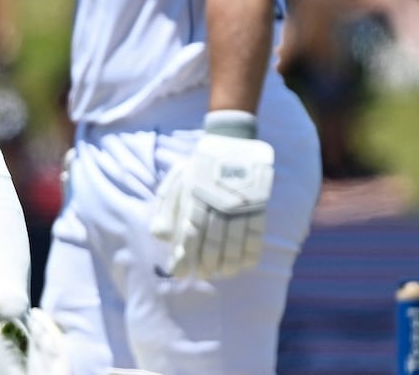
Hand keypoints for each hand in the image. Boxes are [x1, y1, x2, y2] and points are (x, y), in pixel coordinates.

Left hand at [149, 132, 273, 279]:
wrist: (232, 143)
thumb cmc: (199, 167)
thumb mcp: (177, 180)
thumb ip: (167, 208)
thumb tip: (159, 236)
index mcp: (196, 194)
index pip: (190, 232)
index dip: (185, 255)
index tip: (179, 272)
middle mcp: (219, 201)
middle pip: (213, 240)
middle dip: (205, 262)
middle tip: (200, 274)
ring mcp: (241, 204)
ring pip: (234, 242)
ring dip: (227, 263)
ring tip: (219, 273)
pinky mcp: (258, 206)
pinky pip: (256, 236)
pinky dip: (249, 254)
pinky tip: (242, 265)